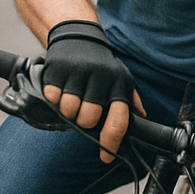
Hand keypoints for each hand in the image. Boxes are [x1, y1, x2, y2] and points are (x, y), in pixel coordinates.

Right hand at [41, 20, 145, 161]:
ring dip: (67, 111)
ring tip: (71, 99)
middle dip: (84, 121)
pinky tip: (60, 89)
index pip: (118, 120)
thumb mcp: (122, 78)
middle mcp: (101, 79)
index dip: (111, 142)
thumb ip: (132, 100)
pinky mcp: (58, 69)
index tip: (105, 157)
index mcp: (119, 85)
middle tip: (83, 111)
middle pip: (88, 119)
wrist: (79, 36)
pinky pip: (51, 97)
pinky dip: (53, 98)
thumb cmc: (102, 64)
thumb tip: (143, 118)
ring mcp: (78, 73)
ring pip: (69, 111)